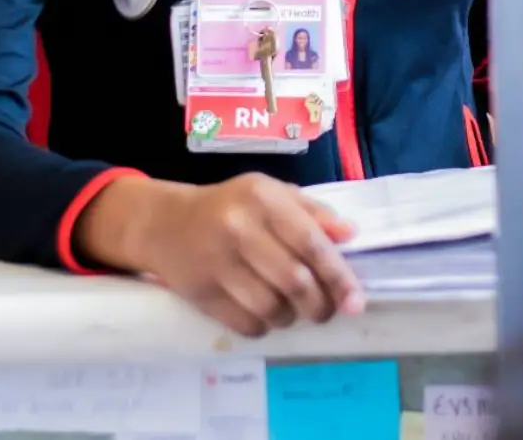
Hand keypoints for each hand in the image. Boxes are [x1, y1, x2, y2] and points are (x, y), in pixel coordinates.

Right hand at [77, 174, 365, 335]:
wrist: (166, 224)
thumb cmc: (231, 207)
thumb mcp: (272, 194)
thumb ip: (312, 213)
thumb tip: (350, 235)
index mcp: (263, 198)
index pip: (311, 243)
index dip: (338, 276)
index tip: (356, 301)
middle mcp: (240, 228)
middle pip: (295, 282)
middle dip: (320, 305)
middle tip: (325, 311)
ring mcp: (217, 263)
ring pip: (272, 308)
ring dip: (292, 318)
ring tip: (293, 310)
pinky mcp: (201, 293)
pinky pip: (246, 324)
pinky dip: (265, 327)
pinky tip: (266, 314)